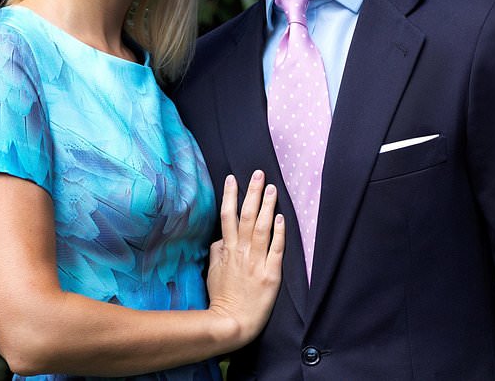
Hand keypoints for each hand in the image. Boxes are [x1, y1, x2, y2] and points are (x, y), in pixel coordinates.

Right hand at [205, 170, 284, 347]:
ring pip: (261, 227)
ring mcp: (256, 262)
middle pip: (245, 215)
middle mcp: (241, 252)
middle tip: (258, 173)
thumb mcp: (213, 272)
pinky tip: (282, 217)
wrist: (232, 322)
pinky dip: (279, 232)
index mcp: (227, 250)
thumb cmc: (222, 298)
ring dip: (266, 206)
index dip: (230, 195)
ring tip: (271, 187)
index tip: (233, 178)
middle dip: (251, 192)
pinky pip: (276, 249)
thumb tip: (221, 238)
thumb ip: (217, 252)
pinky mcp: (271, 274)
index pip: (227, 216)